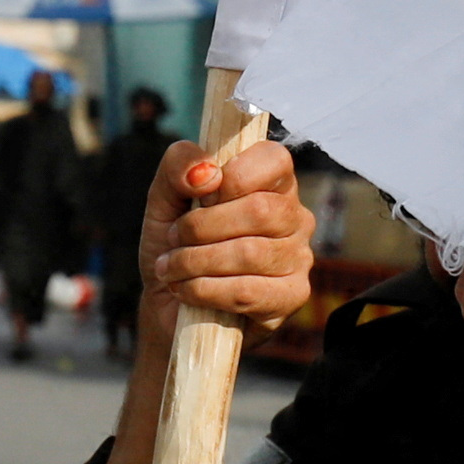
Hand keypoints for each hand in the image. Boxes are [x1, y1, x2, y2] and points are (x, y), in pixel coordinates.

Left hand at [140, 135, 315, 341]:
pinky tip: (186, 290)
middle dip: (201, 226)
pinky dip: (203, 290)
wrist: (167, 304)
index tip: (201, 197)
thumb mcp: (164, 198)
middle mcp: (294, 217)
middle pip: (259, 210)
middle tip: (174, 239)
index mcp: (271, 182)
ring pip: (250, 253)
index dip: (233, 176)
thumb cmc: (175, 245)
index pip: (274, 159)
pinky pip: (247, 291)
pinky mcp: (290, 297)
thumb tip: (207, 172)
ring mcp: (298, 258)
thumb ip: (178, 166)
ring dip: (195, 261)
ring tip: (172, 268)